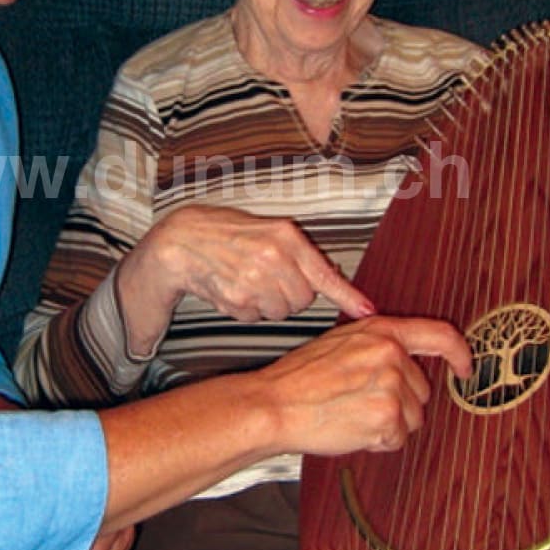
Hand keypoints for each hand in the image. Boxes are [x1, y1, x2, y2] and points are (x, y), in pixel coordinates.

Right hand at [117, 205, 375, 353]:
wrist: (182, 240)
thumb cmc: (228, 235)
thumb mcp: (268, 232)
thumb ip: (298, 254)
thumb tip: (331, 279)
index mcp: (286, 236)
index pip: (324, 272)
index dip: (347, 296)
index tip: (367, 311)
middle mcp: (273, 256)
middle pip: (302, 299)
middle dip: (288, 296)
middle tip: (267, 280)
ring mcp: (254, 278)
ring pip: (280, 311)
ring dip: (267, 305)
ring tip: (246, 282)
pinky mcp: (236, 296)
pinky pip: (254, 317)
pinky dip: (245, 310)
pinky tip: (231, 289)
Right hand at [258, 314, 471, 455]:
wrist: (275, 404)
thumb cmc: (299, 378)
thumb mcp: (341, 342)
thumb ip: (377, 344)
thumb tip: (406, 358)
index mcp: (380, 331)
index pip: (440, 335)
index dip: (461, 354)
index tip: (465, 368)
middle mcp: (390, 354)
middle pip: (423, 390)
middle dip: (399, 403)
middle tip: (361, 400)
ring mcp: (391, 385)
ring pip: (413, 419)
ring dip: (388, 424)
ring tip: (352, 412)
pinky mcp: (387, 416)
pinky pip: (398, 439)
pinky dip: (378, 441)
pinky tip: (352, 427)